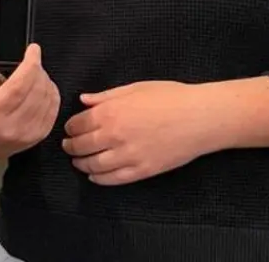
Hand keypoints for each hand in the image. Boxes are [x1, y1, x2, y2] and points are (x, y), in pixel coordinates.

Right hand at [0, 43, 59, 159]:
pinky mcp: (40, 136)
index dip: (30, 64)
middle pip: (36, 90)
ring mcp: (29, 133)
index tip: (33, 49)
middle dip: (38, 69)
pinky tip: (42, 87)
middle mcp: (12, 126)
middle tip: (32, 60)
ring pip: (48, 98)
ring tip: (35, 74)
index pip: (18, 85)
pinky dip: (52, 93)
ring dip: (46, 80)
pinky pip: (54, 109)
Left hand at [63, 81, 224, 185]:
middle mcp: (114, 136)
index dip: (70, 128)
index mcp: (110, 112)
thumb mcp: (135, 88)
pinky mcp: (142, 171)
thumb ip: (106, 96)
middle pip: (81, 146)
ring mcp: (127, 156)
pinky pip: (113, 179)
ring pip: (93, 166)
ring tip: (78, 163)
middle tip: (68, 147)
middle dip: (71, 147)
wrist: (200, 118)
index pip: (77, 125)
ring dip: (81, 165)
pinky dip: (99, 179)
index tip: (69, 129)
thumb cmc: (170, 96)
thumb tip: (84, 100)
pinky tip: (94, 176)